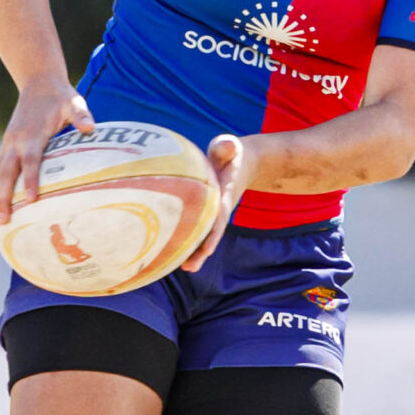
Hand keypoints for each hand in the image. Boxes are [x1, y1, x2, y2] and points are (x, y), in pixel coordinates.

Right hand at [0, 79, 96, 224]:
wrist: (37, 83)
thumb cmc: (59, 96)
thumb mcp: (73, 102)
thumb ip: (80, 114)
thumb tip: (90, 127)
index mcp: (32, 134)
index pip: (31, 160)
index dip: (31, 179)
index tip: (31, 200)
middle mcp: (15, 142)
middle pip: (6, 174)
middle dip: (3, 198)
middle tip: (3, 220)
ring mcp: (8, 146)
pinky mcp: (6, 148)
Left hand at [179, 133, 252, 272]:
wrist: (242, 161)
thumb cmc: (230, 153)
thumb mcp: (230, 146)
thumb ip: (227, 146)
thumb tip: (227, 145)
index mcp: (225, 194)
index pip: (219, 215)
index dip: (213, 231)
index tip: (207, 247)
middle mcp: (220, 208)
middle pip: (211, 233)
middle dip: (202, 250)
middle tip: (189, 267)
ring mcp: (214, 213)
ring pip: (204, 236)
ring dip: (195, 252)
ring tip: (185, 268)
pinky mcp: (207, 213)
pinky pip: (197, 229)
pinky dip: (188, 242)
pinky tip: (172, 255)